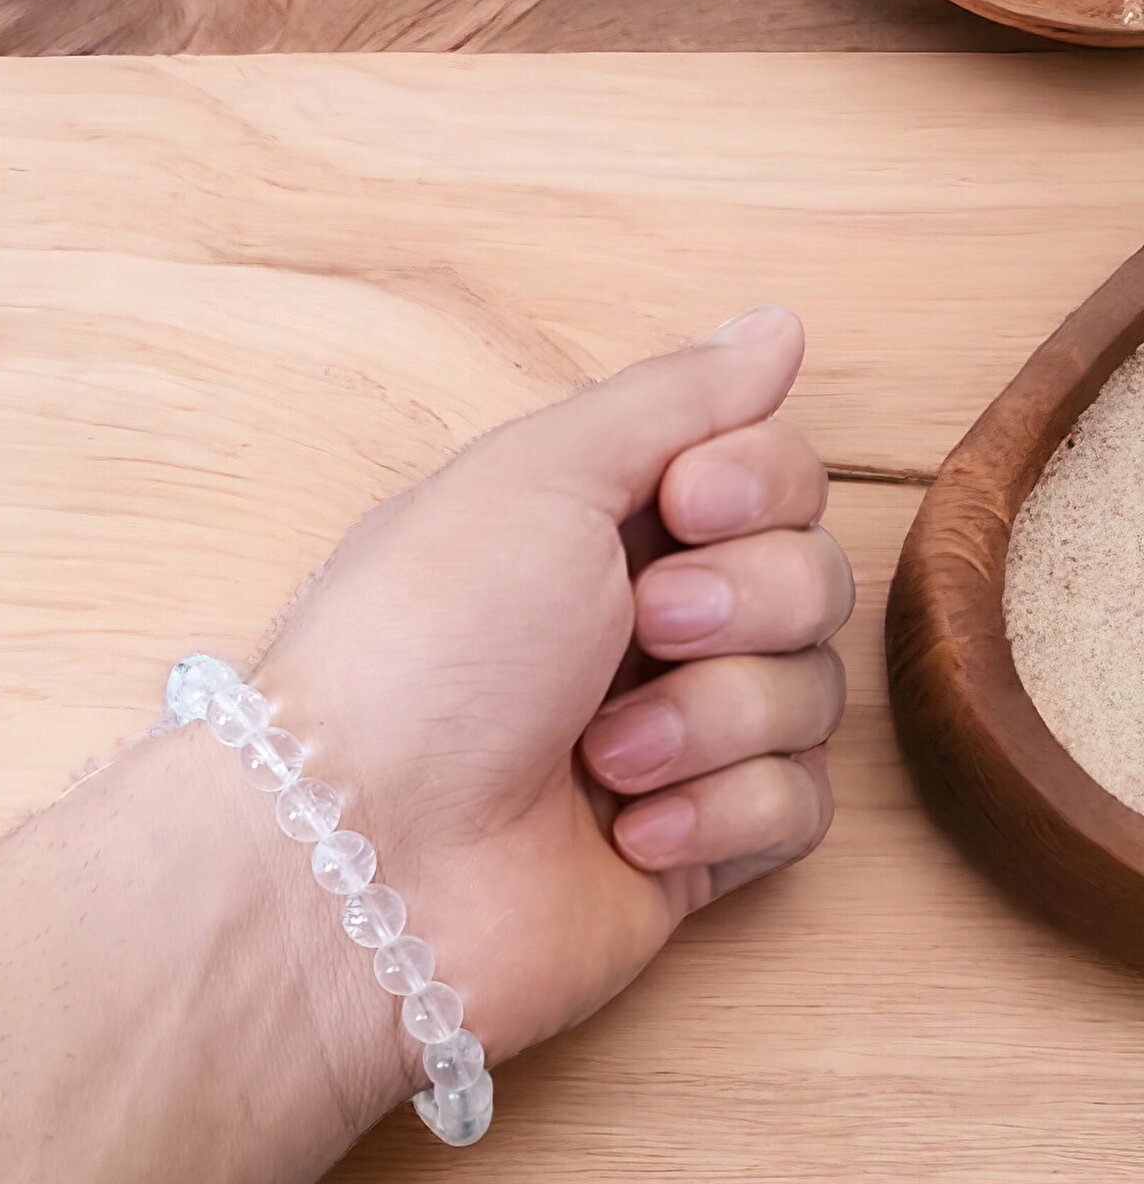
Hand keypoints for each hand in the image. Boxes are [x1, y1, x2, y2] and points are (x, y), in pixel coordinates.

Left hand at [255, 306, 852, 1095]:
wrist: (369, 855)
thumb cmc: (424, 647)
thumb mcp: (537, 475)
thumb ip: (674, 399)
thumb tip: (776, 329)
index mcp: (604, 523)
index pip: (777, 469)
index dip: (761, 484)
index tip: (687, 505)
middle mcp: (647, 623)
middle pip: (814, 577)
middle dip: (744, 603)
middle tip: (645, 628)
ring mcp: (677, 741)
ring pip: (813, 696)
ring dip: (713, 719)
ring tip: (601, 756)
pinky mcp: (695, 848)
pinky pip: (797, 808)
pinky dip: (720, 814)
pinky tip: (624, 832)